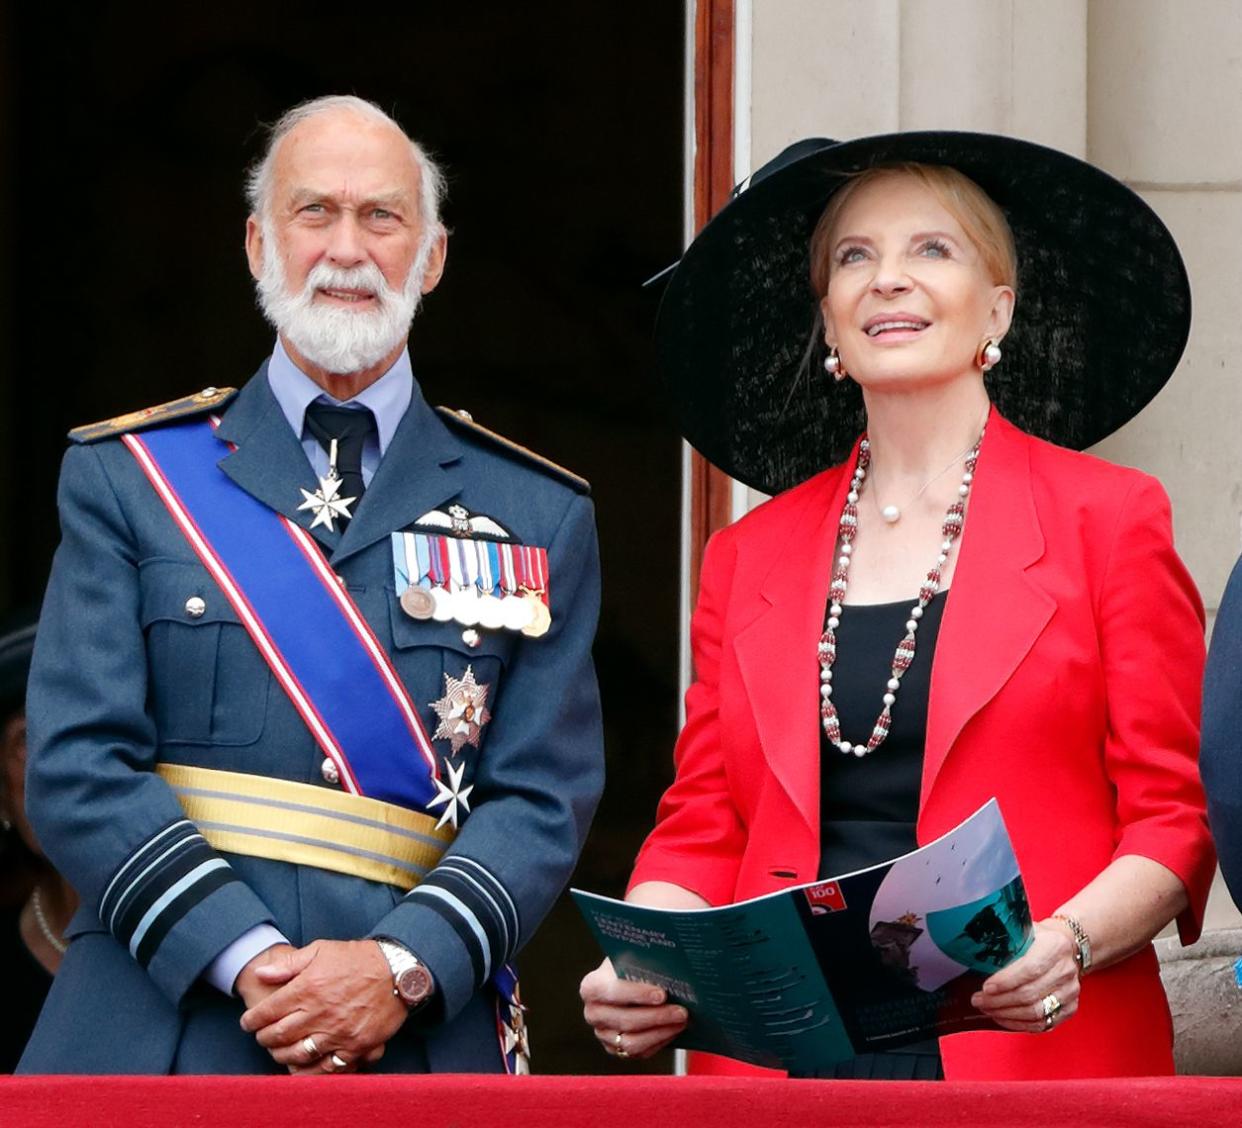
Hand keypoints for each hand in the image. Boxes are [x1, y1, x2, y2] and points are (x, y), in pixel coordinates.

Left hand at [239, 939, 408, 1072]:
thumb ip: (289, 964)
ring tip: (278, 1050)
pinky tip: (302, 1065)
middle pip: (277, 1036)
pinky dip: (310, 1069)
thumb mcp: (321, 950)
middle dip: (263, 1037)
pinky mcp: (353, 1045)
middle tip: (261, 1035)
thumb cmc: (357, 958)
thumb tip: (261, 972)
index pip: (267, 1012)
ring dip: (281, 1054)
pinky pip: (325, 1066)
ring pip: (296, 1053)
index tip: (248, 1022)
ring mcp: (336, 1032)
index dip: (252, 1020)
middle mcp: (318, 1013)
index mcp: (307, 988)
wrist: (397, 970)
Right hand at [580, 958, 688, 1059]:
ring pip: (633, 1042)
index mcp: (591, 987)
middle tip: (681, 1011)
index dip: (638, 994)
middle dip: (657, 1016)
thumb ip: (643, 963)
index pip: (613, 991)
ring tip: (681, 1021)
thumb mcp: (631, 958)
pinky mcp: (614, 1049)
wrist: (622, 982)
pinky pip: (639, 1052)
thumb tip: (670, 967)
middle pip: (626, 1020)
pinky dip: (659, 1041)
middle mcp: (593, 1013)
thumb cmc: (629, 967)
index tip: (662, 995)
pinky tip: (673, 1030)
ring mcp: (602, 1034)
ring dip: (661, 1032)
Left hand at [971, 920, 1080, 1032]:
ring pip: (1037, 1012)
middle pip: (1030, 994)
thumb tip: (971, 949)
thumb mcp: (1024, 929)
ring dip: (1006, 1014)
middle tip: (978, 1000)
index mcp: (1055, 945)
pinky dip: (1020, 1024)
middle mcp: (1066, 970)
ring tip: (987, 1009)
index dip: (1006, 981)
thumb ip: (1006, 940)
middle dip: (999, 1001)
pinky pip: (1044, 1023)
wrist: (1068, 945)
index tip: (985, 987)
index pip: (1030, 968)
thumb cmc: (1037, 937)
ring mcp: (1070, 991)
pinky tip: (1002, 1017)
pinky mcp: (1070, 1008)